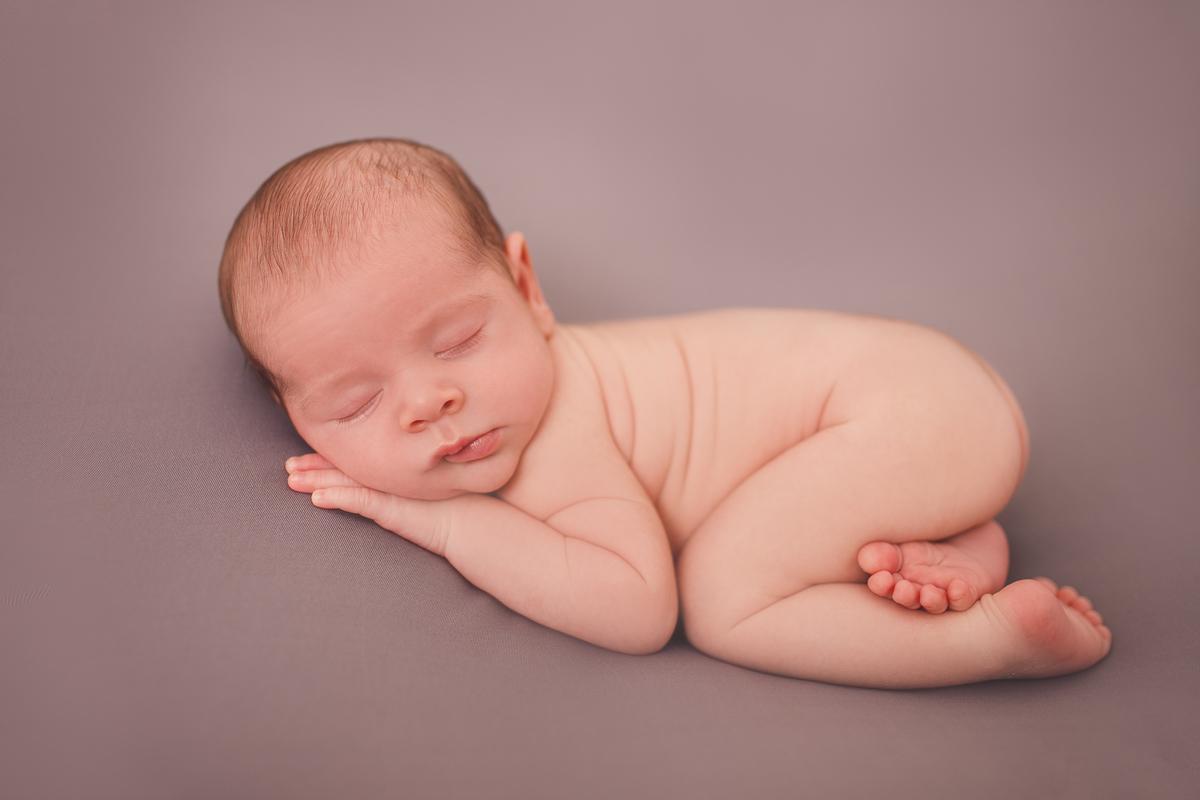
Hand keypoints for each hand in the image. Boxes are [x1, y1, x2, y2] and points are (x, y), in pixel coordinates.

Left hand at [284, 453, 449, 555]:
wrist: (477, 525)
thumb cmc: (460, 510)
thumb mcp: (431, 493)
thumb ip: (412, 485)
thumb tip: (398, 488)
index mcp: (398, 473)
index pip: (360, 460)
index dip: (332, 458)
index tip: (309, 456)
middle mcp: (393, 478)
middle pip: (347, 467)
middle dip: (315, 465)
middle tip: (290, 464)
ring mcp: (393, 492)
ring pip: (346, 482)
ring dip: (316, 480)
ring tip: (291, 479)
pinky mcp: (395, 510)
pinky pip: (361, 502)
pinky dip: (338, 499)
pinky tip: (317, 500)